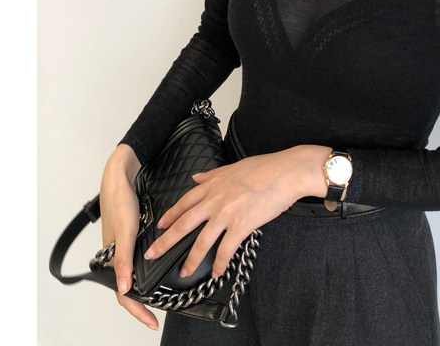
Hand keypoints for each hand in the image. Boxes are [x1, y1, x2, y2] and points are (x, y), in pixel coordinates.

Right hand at [99, 145, 158, 329]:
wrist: (119, 179)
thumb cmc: (120, 203)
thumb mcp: (126, 232)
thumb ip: (124, 260)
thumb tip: (125, 288)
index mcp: (112, 259)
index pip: (124, 295)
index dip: (138, 311)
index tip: (152, 322)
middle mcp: (118, 256)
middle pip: (129, 288)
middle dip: (142, 304)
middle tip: (158, 314)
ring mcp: (124, 248)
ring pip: (134, 275)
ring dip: (145, 288)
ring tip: (160, 297)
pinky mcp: (131, 238)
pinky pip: (137, 260)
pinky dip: (147, 269)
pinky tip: (157, 269)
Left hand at [144, 146, 329, 277]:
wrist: (286, 172)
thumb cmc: (265, 167)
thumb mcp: (234, 167)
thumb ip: (213, 174)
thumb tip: (197, 177)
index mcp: (213, 185)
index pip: (185, 202)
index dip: (170, 215)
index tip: (160, 226)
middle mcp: (215, 200)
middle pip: (184, 224)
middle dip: (165, 242)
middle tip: (152, 254)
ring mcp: (227, 214)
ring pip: (201, 241)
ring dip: (191, 260)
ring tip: (184, 272)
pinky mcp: (241, 226)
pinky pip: (225, 249)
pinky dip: (219, 263)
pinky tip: (217, 272)